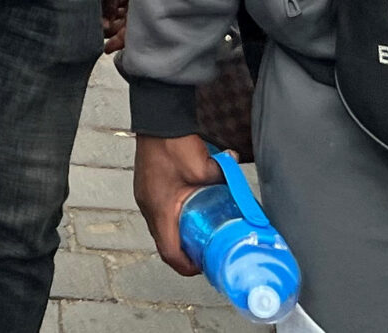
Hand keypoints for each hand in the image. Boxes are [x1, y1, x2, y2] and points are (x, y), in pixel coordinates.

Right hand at [133, 131, 222, 275]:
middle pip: (164, 242)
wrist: (156, 119)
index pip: (168, 251)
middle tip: (205, 255)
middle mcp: (148, 206)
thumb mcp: (203, 166)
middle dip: (184, 254)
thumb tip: (241, 178)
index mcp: (159, 208)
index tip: (202, 268)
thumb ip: (223, 176)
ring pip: (161, 228)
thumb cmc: (173, 143)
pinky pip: (159, 213)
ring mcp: (145, 196)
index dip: (186, 266)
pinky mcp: (148, 187)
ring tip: (199, 237)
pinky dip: (173, 221)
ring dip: (178, 237)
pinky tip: (190, 214)